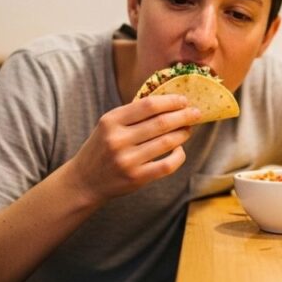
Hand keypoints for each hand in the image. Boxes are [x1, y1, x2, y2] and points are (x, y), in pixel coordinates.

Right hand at [66, 94, 200, 202]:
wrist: (84, 181)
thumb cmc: (102, 148)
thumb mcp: (109, 125)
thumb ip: (133, 114)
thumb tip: (169, 103)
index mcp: (111, 121)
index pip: (148, 105)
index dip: (170, 101)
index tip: (184, 100)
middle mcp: (118, 139)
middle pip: (161, 123)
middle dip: (183, 116)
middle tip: (196, 113)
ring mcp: (127, 160)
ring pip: (167, 142)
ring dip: (183, 134)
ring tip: (188, 129)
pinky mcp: (136, 178)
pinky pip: (167, 164)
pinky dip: (179, 156)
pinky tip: (179, 150)